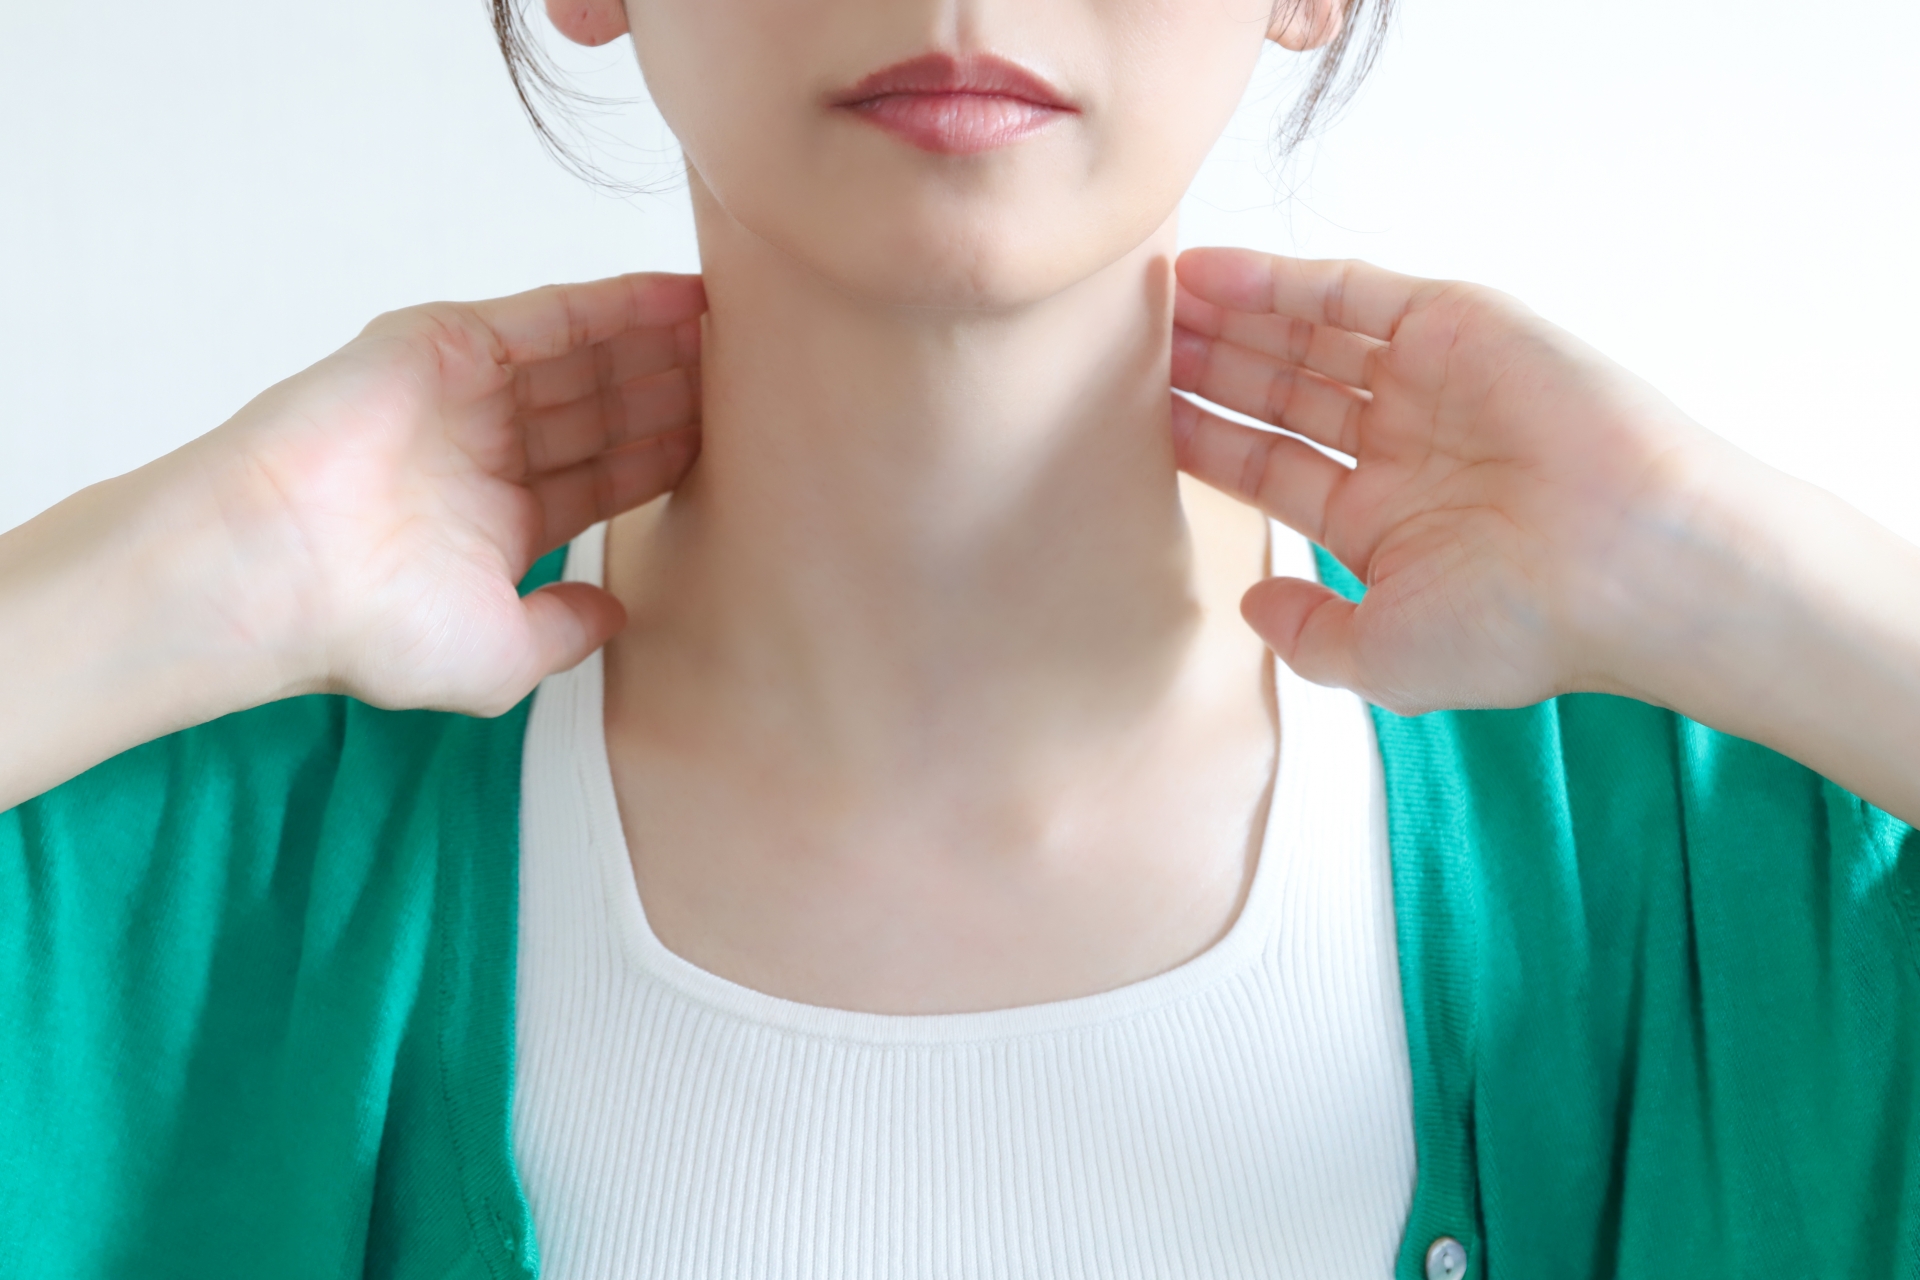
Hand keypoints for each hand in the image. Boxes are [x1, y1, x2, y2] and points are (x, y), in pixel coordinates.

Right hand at [177, 272, 706, 714]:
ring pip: (586, 360)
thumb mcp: (498, 657)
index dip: (668, 457)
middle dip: (674, 395)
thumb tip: (617, 616)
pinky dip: (619, 304)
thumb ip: (564, 632)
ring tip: (741, 332)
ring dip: (660, 346)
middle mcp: (483, 453)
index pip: (603, 478)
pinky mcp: (445, 342)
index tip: (744, 444)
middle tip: (759, 378)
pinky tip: (686, 299)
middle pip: (603, 412)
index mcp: (495, 524)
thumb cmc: (370, 629)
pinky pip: (551, 315)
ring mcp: (464, 394)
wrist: (277, 573)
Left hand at [1170, 247, 1737, 715]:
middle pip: (1280, 394)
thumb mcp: (1386, 657)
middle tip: (1127, 346)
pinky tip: (1209, 272)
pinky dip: (1278, 278)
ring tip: (1151, 301)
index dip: (1202, 440)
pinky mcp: (1458, 324)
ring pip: (1306, 338)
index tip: (1133, 418)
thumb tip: (1250, 602)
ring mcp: (1431, 382)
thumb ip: (1309, 633)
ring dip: (1230, 318)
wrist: (1631, 565)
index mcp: (1385, 521)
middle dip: (1208, 370)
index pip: (1270, 469)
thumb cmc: (1521, 628)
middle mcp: (1404, 446)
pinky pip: (1351, 292)